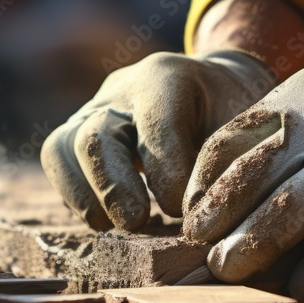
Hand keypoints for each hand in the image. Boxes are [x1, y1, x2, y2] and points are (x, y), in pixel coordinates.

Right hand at [42, 51, 275, 230]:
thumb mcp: (245, 124)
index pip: (157, 127)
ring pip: (61, 148)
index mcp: (167, 76)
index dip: (168, 174)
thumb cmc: (232, 111)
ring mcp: (91, 111)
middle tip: (137, 222)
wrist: (211, 87)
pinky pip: (58, 164)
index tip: (185, 211)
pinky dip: (78, 197)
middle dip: (114, 187)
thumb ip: (228, 162)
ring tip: (118, 226)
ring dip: (86, 196)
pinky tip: (108, 219)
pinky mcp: (76, 134)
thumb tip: (206, 217)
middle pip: (95, 136)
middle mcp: (120, 90)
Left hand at [182, 49, 303, 301]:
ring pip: (285, 212)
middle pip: (249, 178)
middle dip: (217, 221)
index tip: (191, 218)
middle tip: (202, 254)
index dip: (202, 186)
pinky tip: (298, 290)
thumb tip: (224, 198)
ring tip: (230, 270)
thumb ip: (284, 134)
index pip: (228, 141)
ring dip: (250, 249)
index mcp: (299, 92)